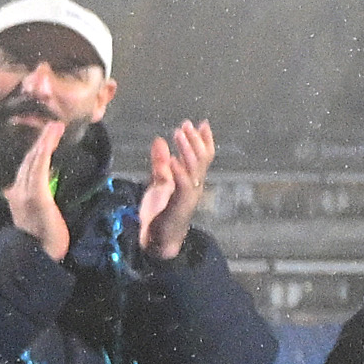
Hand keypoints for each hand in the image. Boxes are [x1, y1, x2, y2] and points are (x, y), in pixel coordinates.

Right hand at [0, 113, 73, 259]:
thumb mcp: (39, 215)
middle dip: (41, 141)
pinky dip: (44, 154)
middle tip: (53, 125)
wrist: (38, 255)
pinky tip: (49, 142)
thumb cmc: (43, 239)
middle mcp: (17, 191)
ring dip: (44, 142)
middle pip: (29, 160)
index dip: (36, 151)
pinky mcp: (36, 197)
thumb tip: (45, 188)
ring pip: (34, 161)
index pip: (28, 168)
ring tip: (54, 127)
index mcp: (18, 195)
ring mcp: (25, 194)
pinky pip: (39, 171)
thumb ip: (39, 200)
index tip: (47, 137)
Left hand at [135, 119, 216, 259]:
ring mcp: (191, 194)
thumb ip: (160, 162)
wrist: (160, 240)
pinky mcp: (181, 203)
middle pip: (202, 159)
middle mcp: (196, 185)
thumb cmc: (161, 212)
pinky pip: (182, 184)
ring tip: (179, 134)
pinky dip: (178, 171)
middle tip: (186, 124)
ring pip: (195, 168)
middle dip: (195, 140)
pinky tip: (172, 160)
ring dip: (187, 149)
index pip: (204, 156)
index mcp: (193, 180)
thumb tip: (159, 140)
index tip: (203, 123)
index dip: (205, 140)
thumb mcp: (159, 183)